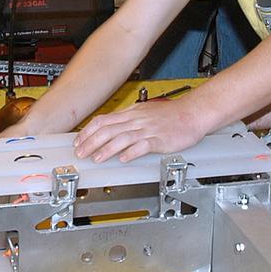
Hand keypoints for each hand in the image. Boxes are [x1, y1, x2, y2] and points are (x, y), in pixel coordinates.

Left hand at [73, 97, 209, 162]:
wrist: (192, 113)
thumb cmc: (170, 115)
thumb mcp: (144, 112)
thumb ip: (127, 120)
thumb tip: (110, 128)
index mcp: (131, 114)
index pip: (103, 120)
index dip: (88, 131)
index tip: (78, 142)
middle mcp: (136, 120)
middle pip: (108, 129)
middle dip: (91, 142)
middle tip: (81, 153)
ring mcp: (147, 129)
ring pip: (122, 138)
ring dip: (107, 149)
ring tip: (96, 158)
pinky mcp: (159, 139)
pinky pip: (143, 145)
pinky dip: (131, 152)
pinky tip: (123, 158)